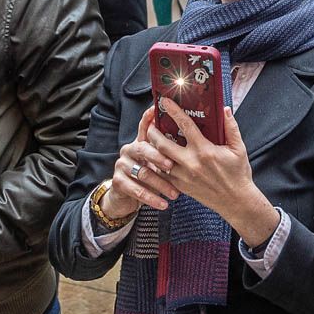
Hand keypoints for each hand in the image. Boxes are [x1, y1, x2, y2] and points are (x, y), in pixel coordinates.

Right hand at [100, 108, 183, 222]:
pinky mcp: (118, 181)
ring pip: (142, 172)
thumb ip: (170, 151)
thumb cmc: (150, 176)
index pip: (146, 125)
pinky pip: (135, 189)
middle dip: (159, 156)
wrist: (125, 197)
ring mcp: (122, 164)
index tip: (158, 109)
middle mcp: (130, 149)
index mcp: (142, 142)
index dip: (150, 116)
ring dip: (160, 184)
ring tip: (175, 194)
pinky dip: (151, 198)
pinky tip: (164, 204)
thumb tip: (196, 139)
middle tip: (172, 165)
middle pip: (144, 148)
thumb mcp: (158, 163)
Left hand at [147, 99, 278, 246]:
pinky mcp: (181, 187)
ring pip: (159, 160)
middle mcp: (191, 163)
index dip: (173, 111)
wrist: (236, 201)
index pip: (185, 125)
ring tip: (151, 139)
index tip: (165, 101)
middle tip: (150, 124)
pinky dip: (158, 164)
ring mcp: (184, 176)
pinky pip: (163, 173)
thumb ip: (231, 127)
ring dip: (153, 148)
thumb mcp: (239, 149)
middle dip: (153, 132)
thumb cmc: (238, 174)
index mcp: (205, 150)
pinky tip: (158, 157)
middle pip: (163, 144)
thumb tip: (225, 109)